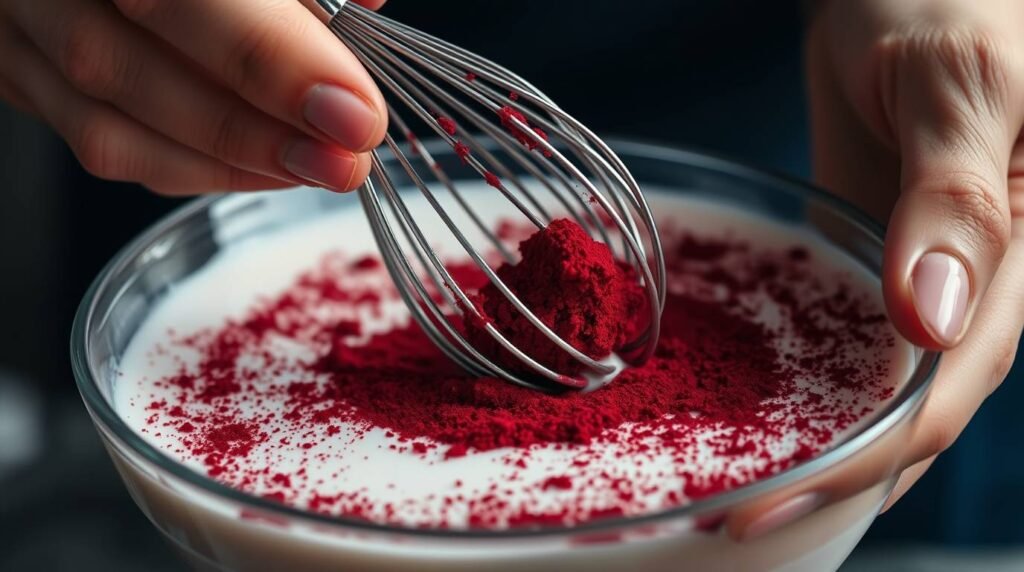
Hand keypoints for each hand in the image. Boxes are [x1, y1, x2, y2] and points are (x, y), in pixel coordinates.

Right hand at [0, 0, 387, 193]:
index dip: (272, 58)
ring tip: (314, 168)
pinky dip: (188, 167)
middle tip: (343, 160)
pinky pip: (96, 142)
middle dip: (250, 126)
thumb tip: (364, 6)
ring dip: (224, 159)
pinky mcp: (17, 67)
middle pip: (126, 60)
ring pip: (105, 119)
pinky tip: (260, 167)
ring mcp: (19, 21)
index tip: (353, 111)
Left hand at [732, 0, 1023, 539]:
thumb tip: (933, 324)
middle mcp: (976, 286)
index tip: (772, 507)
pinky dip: (806, 385)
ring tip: (736, 494)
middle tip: (732, 522)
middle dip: (828, 479)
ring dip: (818, 447)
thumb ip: (957, 197)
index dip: (865, 463)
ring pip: (878, 389)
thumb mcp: (959, 84)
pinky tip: (759, 416)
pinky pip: (847, 336)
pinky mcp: (877, 253)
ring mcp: (923, 275)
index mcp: (1019, 257)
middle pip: (910, 413)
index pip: (945, 393)